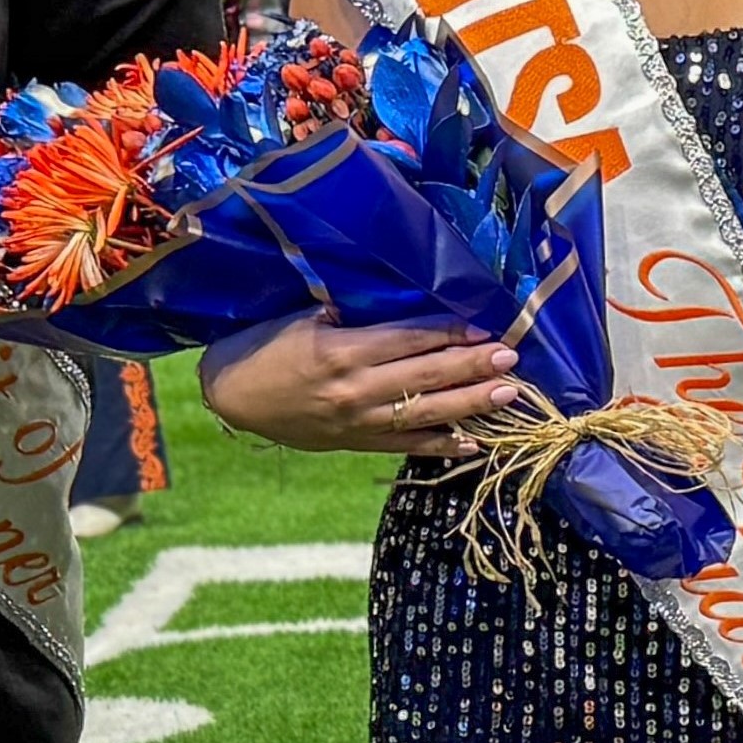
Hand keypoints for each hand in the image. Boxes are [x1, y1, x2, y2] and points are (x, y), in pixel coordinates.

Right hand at [197, 315, 521, 458]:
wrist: (232, 396)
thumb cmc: (265, 345)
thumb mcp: (302, 317)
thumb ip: (350, 313)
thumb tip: (399, 296)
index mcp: (342, 351)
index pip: (409, 340)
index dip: (450, 333)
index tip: (486, 326)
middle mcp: (355, 389)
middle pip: (426, 377)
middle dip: (472, 367)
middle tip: (511, 358)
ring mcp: (358, 422)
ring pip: (425, 414)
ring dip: (470, 405)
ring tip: (507, 396)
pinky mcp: (356, 443)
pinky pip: (405, 446)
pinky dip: (441, 445)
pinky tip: (474, 442)